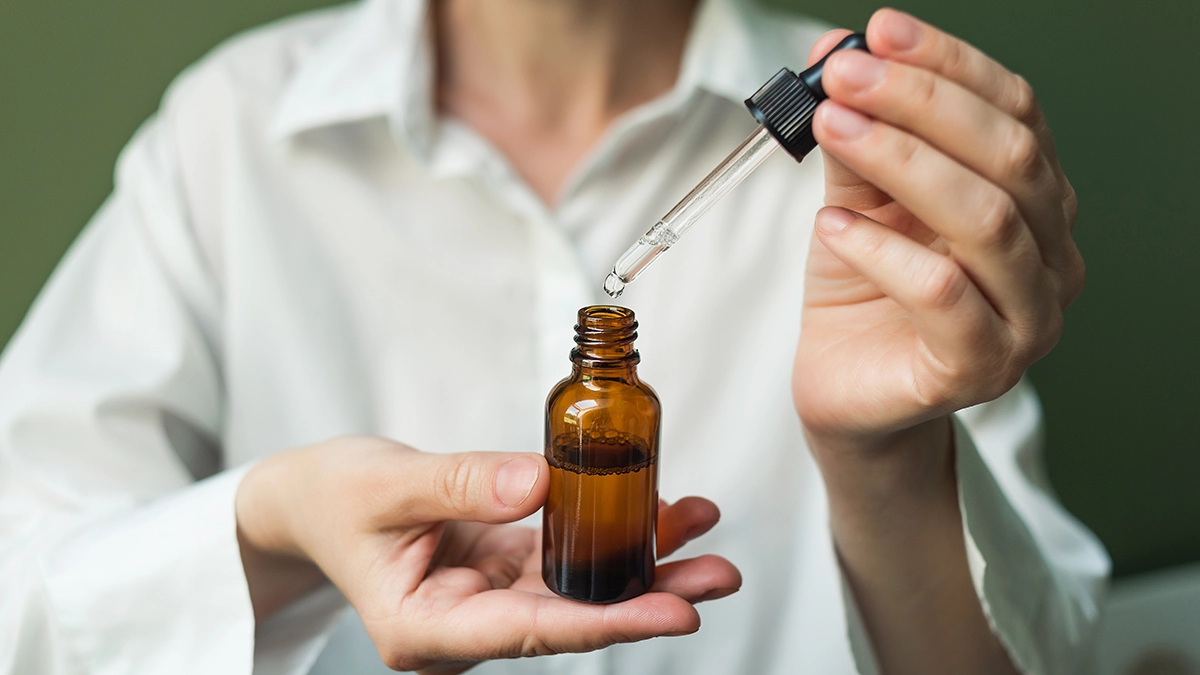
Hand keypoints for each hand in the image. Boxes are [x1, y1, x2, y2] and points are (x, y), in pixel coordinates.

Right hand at [235, 436, 739, 672]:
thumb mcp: (385, 485)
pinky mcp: (501, 568)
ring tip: (703, 530)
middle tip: (719, 577)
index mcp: (427, 631)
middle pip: (571, 617)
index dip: (606, 624)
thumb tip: (538, 482)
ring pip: (578, 586)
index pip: (530, 633)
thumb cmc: (333, 498)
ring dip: (643, 560)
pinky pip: (566, 552)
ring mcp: (488, 598)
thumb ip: (459, 485)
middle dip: (648, 597)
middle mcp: (466, 626)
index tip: (673, 615)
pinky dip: (610, 529)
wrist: (313, 500)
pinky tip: (659, 510)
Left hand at [793, 10, 1081, 450]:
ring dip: (902, 162)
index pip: (1014, 113)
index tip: (878, 34)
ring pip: (985, 220)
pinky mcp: (979, 369)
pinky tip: (832, 227)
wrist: (844, 389)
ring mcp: (1026, 320)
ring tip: (833, 130)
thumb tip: (841, 53)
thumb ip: (858, 137)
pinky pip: (943, 295)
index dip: (949, 66)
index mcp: (1035, 202)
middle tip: (845, 76)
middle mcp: (1050, 257)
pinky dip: (883, 251)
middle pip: (1010, 158)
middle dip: (921, 104)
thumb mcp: (856, 199)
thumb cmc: (861, 292)